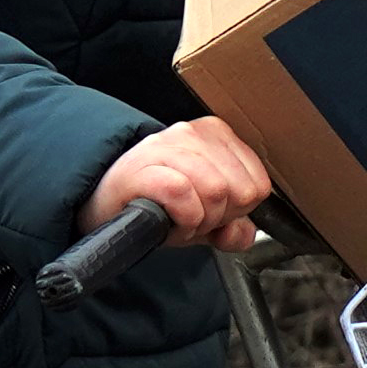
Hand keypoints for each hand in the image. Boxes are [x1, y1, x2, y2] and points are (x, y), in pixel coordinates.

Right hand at [85, 114, 277, 254]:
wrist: (107, 205)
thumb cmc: (157, 204)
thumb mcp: (205, 217)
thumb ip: (234, 229)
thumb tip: (242, 234)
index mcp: (217, 136)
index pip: (258, 184)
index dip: (238, 211)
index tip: (212, 212)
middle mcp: (196, 133)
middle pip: (241, 190)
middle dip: (219, 217)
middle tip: (193, 216)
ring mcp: (169, 145)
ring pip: (216, 190)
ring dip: (198, 220)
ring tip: (178, 217)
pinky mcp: (145, 165)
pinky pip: (183, 193)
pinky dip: (182, 219)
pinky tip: (168, 218)